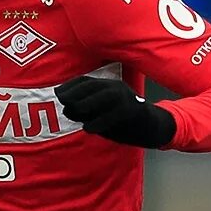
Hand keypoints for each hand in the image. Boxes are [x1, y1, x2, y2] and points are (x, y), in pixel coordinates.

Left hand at [55, 76, 175, 148]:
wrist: (152, 126)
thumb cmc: (123, 120)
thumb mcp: (104, 110)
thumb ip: (87, 108)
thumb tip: (67, 109)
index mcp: (109, 84)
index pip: (86, 81)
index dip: (70, 86)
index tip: (58, 93)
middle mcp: (116, 88)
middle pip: (91, 87)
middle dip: (74, 94)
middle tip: (63, 104)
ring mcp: (124, 98)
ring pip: (101, 98)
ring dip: (84, 106)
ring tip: (74, 114)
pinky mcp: (131, 111)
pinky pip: (111, 116)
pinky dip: (97, 123)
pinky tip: (88, 128)